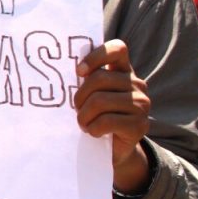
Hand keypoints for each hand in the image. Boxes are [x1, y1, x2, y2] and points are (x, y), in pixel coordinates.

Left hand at [73, 40, 150, 192]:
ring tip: (83, 123)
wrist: (111, 150)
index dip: (96, 56)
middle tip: (76, 109)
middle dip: (80, 96)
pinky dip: (93, 128)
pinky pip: (107, 121)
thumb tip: (55, 69)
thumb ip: (83, 80)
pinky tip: (93, 132)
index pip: (117, 49)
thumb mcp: (89, 94)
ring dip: (83, 116)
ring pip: (100, 101)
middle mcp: (137, 84)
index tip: (78, 72)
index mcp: (123, 70)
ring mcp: (142, 104)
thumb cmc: (94, 116)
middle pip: (100, 78)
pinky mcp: (140, 125)